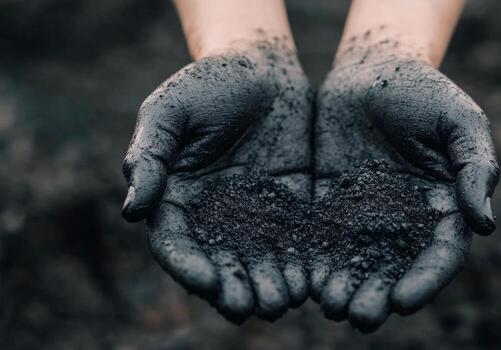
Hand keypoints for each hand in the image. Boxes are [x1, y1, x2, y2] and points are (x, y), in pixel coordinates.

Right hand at [122, 39, 311, 322]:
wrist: (263, 69)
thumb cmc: (208, 83)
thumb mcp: (170, 111)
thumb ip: (150, 157)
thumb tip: (131, 211)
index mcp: (178, 198)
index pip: (176, 243)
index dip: (187, 266)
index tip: (206, 282)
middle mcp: (215, 215)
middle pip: (220, 262)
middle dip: (232, 288)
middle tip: (247, 307)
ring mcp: (256, 213)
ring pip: (259, 260)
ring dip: (268, 285)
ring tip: (281, 302)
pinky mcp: (292, 206)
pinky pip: (296, 240)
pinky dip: (302, 263)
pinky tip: (311, 280)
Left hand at [310, 38, 499, 331]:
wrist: (371, 71)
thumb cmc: (423, 91)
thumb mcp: (459, 122)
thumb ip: (475, 168)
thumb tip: (485, 224)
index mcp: (442, 207)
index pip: (439, 255)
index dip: (425, 281)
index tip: (403, 301)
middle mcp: (404, 220)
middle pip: (394, 269)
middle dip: (378, 295)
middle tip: (359, 318)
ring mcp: (364, 215)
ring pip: (356, 261)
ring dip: (345, 287)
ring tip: (330, 306)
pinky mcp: (329, 205)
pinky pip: (322, 238)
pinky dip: (315, 262)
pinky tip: (302, 279)